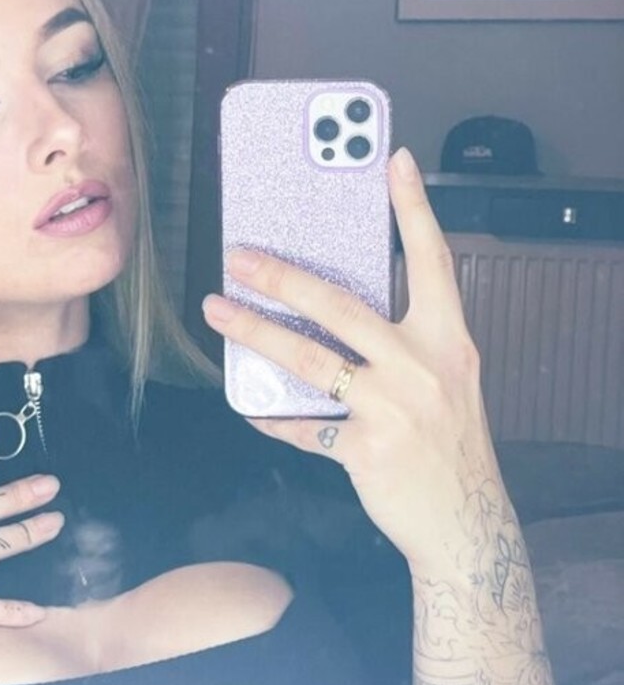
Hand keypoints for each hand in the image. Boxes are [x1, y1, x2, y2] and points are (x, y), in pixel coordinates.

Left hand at [201, 147, 502, 574]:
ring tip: (218, 311)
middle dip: (281, 276)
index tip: (393, 160)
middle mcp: (422, 365)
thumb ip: (403, 343)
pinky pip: (301, 425)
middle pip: (340, 304)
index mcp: (448, 339)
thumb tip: (334, 311)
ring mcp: (392, 408)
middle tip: (238, 256)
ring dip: (254, 332)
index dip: (413, 208)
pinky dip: (270, 415)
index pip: (432, 260)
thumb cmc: (449, 445)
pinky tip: (247, 404)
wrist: (465, 523)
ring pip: (307, 359)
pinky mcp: (364, 449)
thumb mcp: (444, 380)